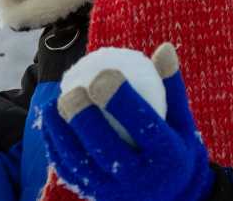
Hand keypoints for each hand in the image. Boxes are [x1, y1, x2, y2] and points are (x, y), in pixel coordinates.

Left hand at [41, 43, 212, 200]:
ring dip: (62, 133)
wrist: (173, 197)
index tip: (103, 74)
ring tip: (55, 103)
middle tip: (71, 92)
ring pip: (81, 164)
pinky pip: (69, 172)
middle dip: (85, 120)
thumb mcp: (181, 121)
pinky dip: (56, 147)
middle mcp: (141, 180)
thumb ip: (170, 86)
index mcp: (168, 157)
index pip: (144, 126)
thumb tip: (164, 47)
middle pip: (106, 150)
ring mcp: (115, 191)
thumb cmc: (175, 147)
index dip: (121, 100)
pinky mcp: (95, 196)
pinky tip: (50, 121)